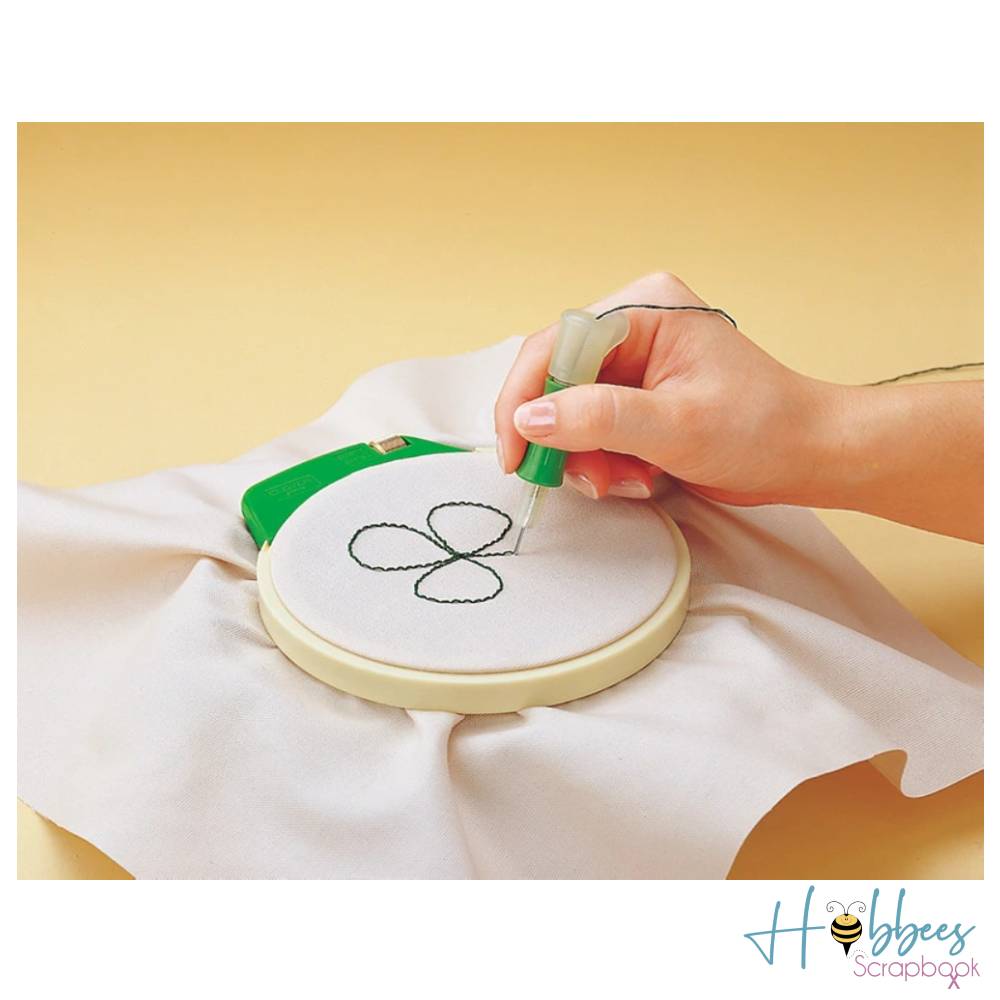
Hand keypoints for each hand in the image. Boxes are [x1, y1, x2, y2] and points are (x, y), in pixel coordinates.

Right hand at [495, 272, 838, 505]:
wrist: (808, 456)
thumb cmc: (762, 428)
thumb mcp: (677, 425)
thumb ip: (598, 418)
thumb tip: (529, 418)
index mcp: (645, 310)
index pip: (556, 345)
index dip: (525, 398)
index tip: (516, 452)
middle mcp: (635, 330)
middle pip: (558, 382)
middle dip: (565, 438)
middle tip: (585, 478)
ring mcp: (636, 367)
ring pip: (572, 415)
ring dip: (588, 459)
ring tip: (627, 480)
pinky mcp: (640, 400)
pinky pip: (595, 432)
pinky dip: (607, 463)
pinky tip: (643, 476)